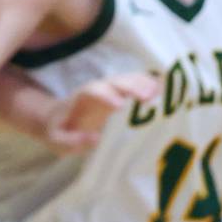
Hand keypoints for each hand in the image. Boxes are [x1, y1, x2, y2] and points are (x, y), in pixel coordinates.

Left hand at [43, 72, 161, 152]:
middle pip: (116, 81)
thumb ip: (68, 141)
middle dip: (132, 86)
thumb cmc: (60, 130)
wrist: (60, 118)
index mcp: (82, 98)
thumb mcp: (55, 140)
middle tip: (148, 97)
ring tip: (160, 93)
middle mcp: (99, 89)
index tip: (120, 106)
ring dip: (145, 84)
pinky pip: (138, 84)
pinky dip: (151, 85)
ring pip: (129, 80)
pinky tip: (166, 90)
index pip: (94, 91)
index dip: (107, 96)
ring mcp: (113, 89)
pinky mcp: (123, 93)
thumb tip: (94, 138)